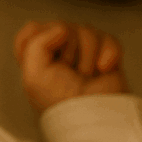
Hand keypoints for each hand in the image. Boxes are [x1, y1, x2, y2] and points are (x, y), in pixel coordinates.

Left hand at [13, 20, 128, 112]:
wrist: (96, 115)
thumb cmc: (62, 102)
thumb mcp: (33, 76)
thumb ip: (35, 43)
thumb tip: (61, 28)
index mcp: (36, 57)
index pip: (33, 29)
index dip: (40, 41)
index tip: (45, 61)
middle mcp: (58, 52)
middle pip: (61, 26)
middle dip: (67, 50)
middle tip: (68, 73)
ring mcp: (83, 52)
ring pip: (85, 30)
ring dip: (87, 56)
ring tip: (86, 76)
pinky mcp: (105, 54)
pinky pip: (107, 38)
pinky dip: (108, 52)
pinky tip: (103, 69)